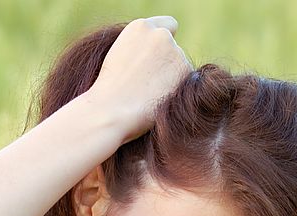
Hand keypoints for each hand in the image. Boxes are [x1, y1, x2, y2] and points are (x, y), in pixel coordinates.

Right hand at [88, 16, 193, 144]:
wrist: (112, 108)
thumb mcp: (120, 56)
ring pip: (179, 66)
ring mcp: (175, 51)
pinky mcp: (185, 71)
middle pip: (173, 50)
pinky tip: (158, 98)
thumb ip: (142, 49)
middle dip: (165, 64)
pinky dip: (176, 91)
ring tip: (148, 94)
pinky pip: (186, 82)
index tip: (162, 55)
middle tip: (147, 84)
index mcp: (141, 27)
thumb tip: (158, 58)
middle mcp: (161, 35)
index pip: (168, 25)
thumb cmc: (110, 89)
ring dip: (170, 78)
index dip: (166, 41)